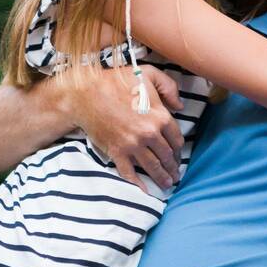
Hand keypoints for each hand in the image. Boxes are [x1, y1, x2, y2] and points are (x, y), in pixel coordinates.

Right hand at [69, 65, 183, 192]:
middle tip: (175, 175)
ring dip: (161, 177)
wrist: (86, 93)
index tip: (178, 154)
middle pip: (166, 155)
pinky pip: (130, 172)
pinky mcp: (117, 152)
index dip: (179, 149)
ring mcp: (133, 145)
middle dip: (172, 167)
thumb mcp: (148, 74)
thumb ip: (169, 87)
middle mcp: (149, 133)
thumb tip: (180, 106)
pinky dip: (138, 184)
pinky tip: (145, 191)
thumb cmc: (117, 80)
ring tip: (166, 184)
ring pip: (152, 166)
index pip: (176, 138)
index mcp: (160, 116)